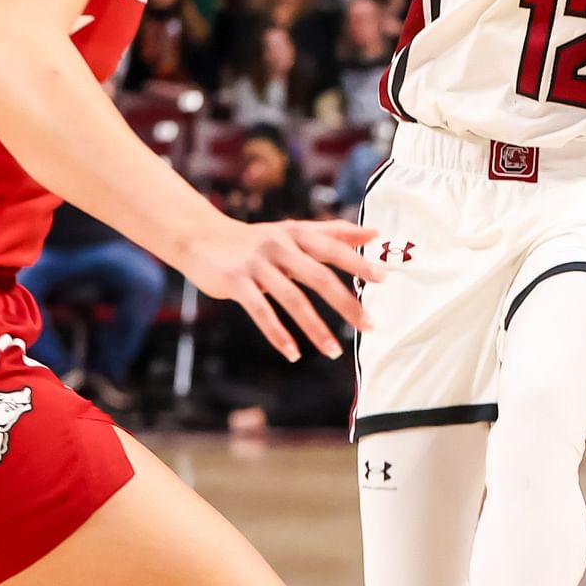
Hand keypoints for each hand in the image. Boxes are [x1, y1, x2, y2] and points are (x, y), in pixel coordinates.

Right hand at [178, 213, 379, 360]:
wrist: (202, 237)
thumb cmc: (257, 240)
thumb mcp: (294, 231)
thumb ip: (333, 233)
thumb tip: (376, 233)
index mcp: (297, 232)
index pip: (333, 247)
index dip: (358, 263)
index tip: (383, 280)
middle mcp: (279, 245)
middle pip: (318, 276)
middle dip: (345, 303)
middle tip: (369, 325)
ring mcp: (256, 264)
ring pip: (292, 299)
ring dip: (315, 328)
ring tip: (333, 352)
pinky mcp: (236, 282)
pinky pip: (260, 311)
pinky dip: (278, 334)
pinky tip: (293, 354)